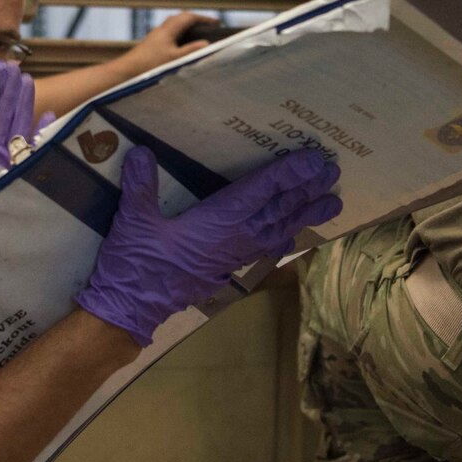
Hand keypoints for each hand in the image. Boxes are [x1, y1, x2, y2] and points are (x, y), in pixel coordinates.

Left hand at [0, 61, 53, 214]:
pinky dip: (44, 134)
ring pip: (18, 124)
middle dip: (8, 89)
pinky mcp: (24, 175)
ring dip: (23, 103)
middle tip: (14, 65)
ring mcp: (9, 162)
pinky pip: (36, 150)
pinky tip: (50, 117)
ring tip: (28, 81)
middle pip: (2, 112)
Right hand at [76, 147, 342, 345]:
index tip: (313, 160)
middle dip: (306, 190)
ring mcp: (232, 256)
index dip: (287, 174)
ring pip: (277, 231)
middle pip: (278, 210)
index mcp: (216, 222)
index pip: (259, 192)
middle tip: (332, 172)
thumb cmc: (133, 265)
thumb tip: (141, 151)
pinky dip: (283, 239)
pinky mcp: (226, 269)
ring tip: (332, 202)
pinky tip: (293, 236)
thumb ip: (140, 185)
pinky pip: (264, 250)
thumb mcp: (133, 220)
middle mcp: (233, 238)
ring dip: (303, 214)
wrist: (130, 310)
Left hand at [123, 12, 213, 76]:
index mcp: (168, 30)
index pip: (189, 17)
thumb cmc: (150, 66)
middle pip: (179, 19)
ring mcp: (154, 38)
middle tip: (207, 26)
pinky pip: (167, 35)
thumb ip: (191, 51)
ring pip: (172, 26)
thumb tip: (206, 43)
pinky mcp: (149, 46)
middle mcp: (160, 30)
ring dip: (185, 27)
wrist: (125, 72)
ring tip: (195, 35)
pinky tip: (178, 48)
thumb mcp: (175, 59)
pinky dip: (177, 36)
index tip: (217, 23)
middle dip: (195, 20)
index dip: (204, 19)